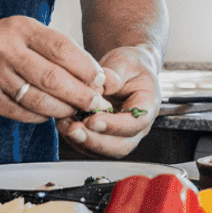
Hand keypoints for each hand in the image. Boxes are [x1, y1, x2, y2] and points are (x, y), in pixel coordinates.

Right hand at [0, 15, 108, 123]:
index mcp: (20, 29)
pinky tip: (51, 114)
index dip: (85, 67)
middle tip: (97, 103)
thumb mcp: (24, 30)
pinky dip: (41, 116)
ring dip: (63, 109)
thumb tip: (92, 74)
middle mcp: (4, 51)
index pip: (61, 49)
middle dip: (80, 94)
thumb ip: (55, 48)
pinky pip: (20, 113)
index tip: (101, 80)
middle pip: (52, 78)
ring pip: (37, 100)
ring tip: (77, 111)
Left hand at [57, 44, 160, 158]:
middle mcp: (138, 126)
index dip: (113, 125)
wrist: (128, 70)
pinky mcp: (106, 136)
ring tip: (64, 125)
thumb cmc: (130, 65)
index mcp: (148, 105)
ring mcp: (122, 134)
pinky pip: (92, 146)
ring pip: (105, 150)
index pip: (135, 123)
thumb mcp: (124, 62)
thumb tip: (97, 87)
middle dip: (95, 141)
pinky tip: (64, 124)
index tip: (92, 119)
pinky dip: (76, 139)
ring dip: (82, 142)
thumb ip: (113, 75)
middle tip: (74, 130)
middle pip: (121, 146)